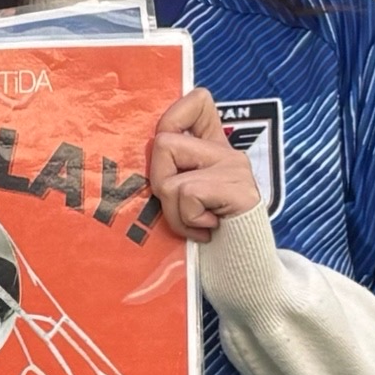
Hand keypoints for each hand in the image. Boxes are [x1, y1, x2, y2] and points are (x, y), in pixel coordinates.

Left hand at [145, 89, 262, 242]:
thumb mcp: (183, 202)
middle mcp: (227, 153)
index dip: (175, 115)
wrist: (242, 273)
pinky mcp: (240, 191)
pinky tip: (208, 230)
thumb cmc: (207, 241)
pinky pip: (188, 194)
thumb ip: (171, 174)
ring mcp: (236, 169)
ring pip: (170, 174)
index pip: (198, 101)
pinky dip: (188, 221)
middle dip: (159, 183)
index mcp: (213, 149)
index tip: (169, 148)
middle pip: (164, 142)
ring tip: (196, 223)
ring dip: (173, 209)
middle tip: (182, 208)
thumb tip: (132, 155)